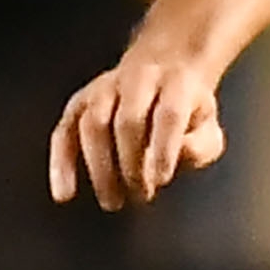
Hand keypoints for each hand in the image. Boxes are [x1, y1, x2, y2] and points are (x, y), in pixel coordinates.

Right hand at [47, 49, 226, 210]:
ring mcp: (104, 88)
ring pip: (93, 123)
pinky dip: (61, 163)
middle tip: (141, 195)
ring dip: (100, 168)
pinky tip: (64, 194)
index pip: (169, 113)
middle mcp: (138, 79)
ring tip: (113, 200)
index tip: (161, 180)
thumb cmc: (187, 111)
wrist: (162, 69)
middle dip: (132, 163)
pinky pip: (64, 131)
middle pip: (127, 119)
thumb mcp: (207, 127)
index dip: (164, 148)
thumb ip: (199, 147)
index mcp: (175, 83)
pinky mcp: (80, 102)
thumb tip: (175, 160)